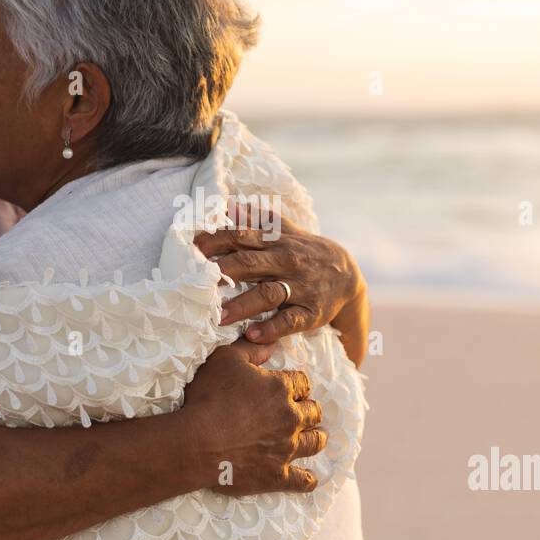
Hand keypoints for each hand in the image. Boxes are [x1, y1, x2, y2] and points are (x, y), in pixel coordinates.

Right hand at [182, 340, 325, 495]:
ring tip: (313, 438)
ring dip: (315, 438)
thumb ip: (252, 349)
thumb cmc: (207, 398)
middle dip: (307, 410)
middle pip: (313, 412)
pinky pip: (303, 480)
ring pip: (315, 442)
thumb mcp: (225, 360)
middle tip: (300, 413)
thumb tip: (273, 345)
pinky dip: (308, 480)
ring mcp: (286, 449)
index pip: (303, 383)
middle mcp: (290, 418)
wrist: (195, 443)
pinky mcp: (277, 475)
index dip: (297, 384)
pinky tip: (309, 478)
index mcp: (281, 388)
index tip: (291, 388)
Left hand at [194, 212, 365, 345]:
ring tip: (218, 317)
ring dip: (242, 306)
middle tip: (196, 283)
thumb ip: (257, 220)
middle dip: (223, 271)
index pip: (242, 237)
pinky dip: (271, 328)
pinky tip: (252, 334)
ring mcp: (299, 288)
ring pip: (268, 294)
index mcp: (276, 242)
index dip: (216, 241)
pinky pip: (290, 321)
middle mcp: (286, 262)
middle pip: (250, 264)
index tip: (192, 249)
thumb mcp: (285, 232)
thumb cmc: (305, 252)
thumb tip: (229, 204)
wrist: (347, 276)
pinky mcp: (310, 312)